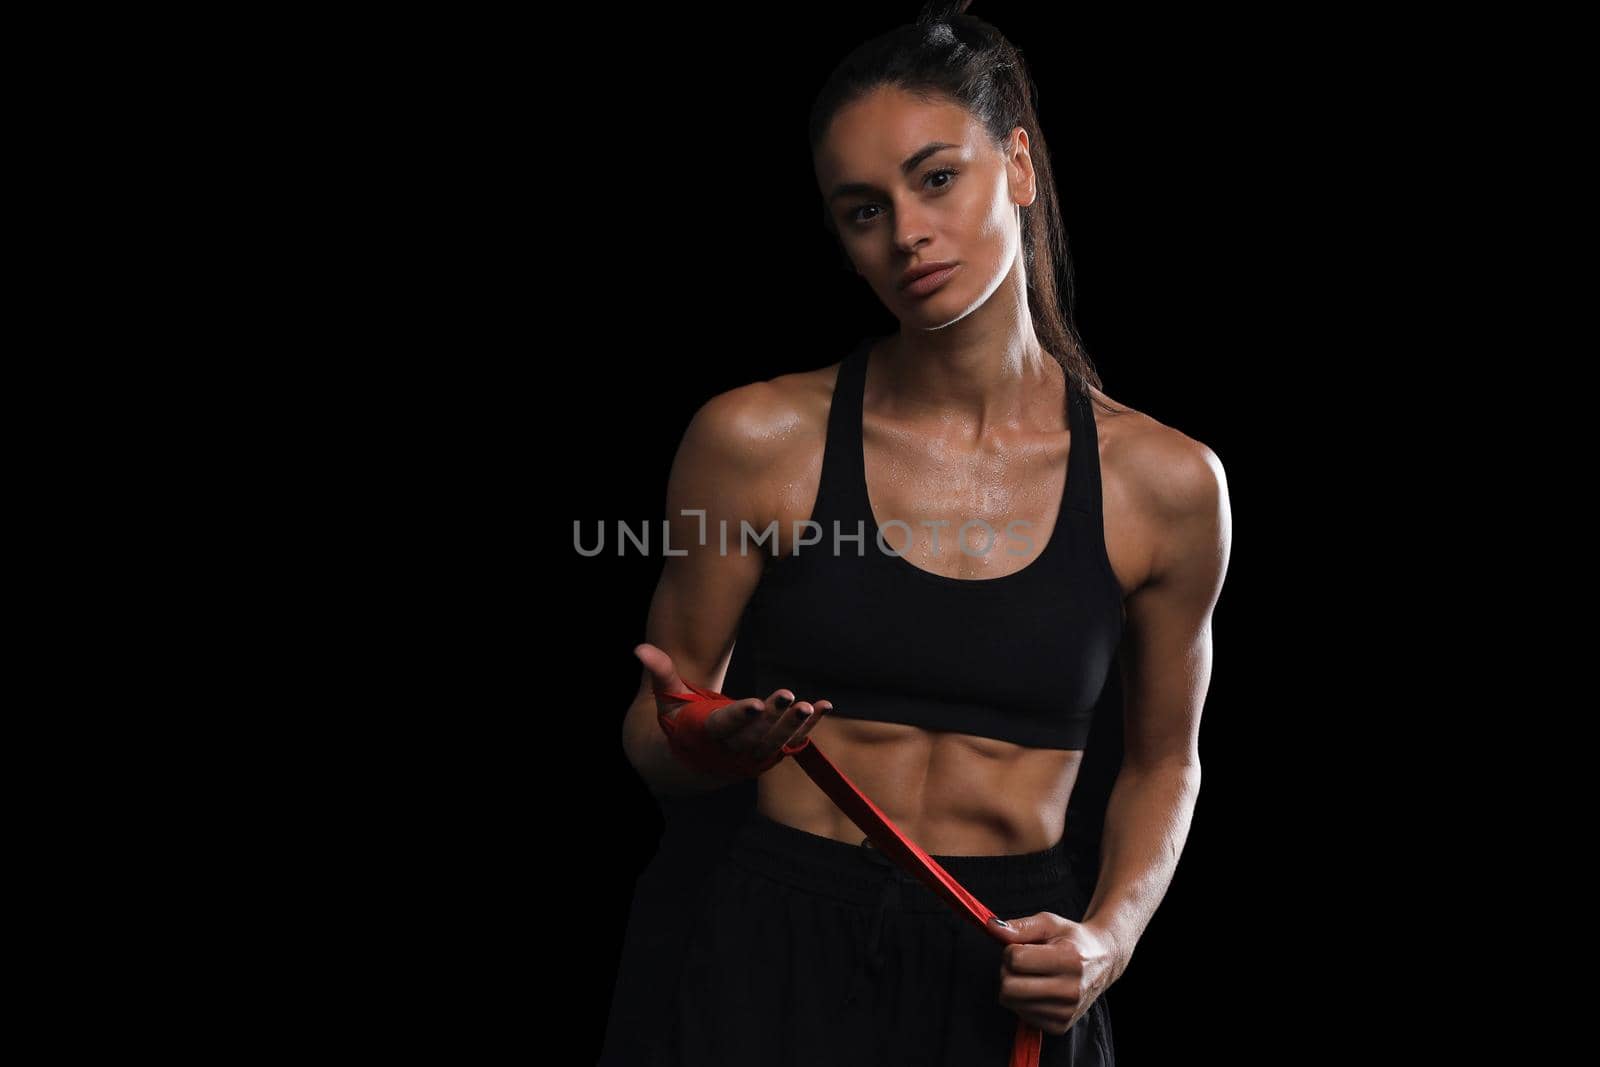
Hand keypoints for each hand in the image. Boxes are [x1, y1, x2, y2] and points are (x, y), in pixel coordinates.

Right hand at [634, 642, 831, 773]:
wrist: (685, 765)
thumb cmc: (677, 725)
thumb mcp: (666, 700)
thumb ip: (661, 673)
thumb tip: (639, 648)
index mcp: (705, 735)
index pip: (725, 726)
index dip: (741, 717)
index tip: (757, 704)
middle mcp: (730, 750)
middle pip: (754, 736)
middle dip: (773, 718)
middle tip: (789, 696)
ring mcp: (750, 757)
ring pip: (774, 743)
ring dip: (793, 725)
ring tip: (810, 706)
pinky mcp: (765, 755)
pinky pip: (789, 743)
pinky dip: (807, 728)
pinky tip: (824, 706)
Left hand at [990, 912, 1117, 1035]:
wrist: (1103, 961)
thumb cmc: (1072, 939)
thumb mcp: (1049, 923)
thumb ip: (1020, 926)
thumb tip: (992, 927)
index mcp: (1069, 959)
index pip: (1015, 960)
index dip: (1010, 950)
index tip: (1022, 947)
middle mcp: (1070, 990)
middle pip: (1009, 987)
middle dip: (1007, 971)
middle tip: (1021, 963)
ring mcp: (1066, 1011)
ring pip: (1012, 1002)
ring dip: (1014, 987)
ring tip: (1032, 976)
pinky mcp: (1061, 1026)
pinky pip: (1022, 1016)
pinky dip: (1023, 1002)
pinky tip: (1038, 990)